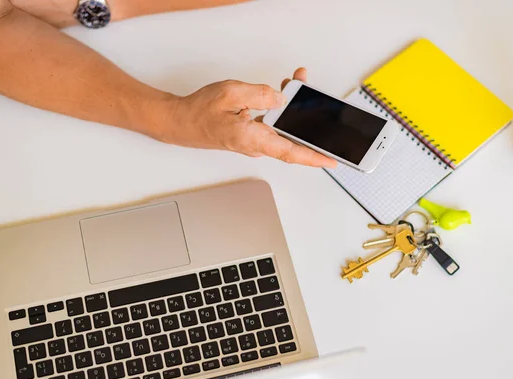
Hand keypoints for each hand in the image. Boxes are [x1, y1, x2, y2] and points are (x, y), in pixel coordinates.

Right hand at [163, 68, 336, 167]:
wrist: (181, 122)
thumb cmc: (200, 112)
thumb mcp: (231, 93)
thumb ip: (261, 95)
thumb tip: (282, 99)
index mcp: (252, 139)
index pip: (291, 152)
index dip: (314, 157)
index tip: (332, 160)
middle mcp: (256, 145)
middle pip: (291, 136)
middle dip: (308, 118)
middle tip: (315, 94)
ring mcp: (253, 142)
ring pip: (281, 128)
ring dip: (293, 109)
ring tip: (297, 84)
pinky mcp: (250, 135)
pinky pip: (271, 124)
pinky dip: (278, 109)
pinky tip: (281, 94)